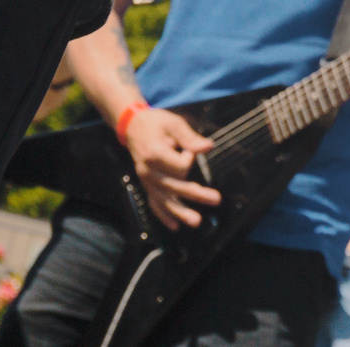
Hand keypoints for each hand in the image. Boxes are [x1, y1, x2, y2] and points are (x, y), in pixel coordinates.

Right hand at [124, 106, 220, 229]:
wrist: (132, 127)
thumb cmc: (156, 123)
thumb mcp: (174, 123)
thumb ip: (190, 137)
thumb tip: (209, 147)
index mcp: (154, 154)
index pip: (179, 166)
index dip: (189, 157)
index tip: (188, 149)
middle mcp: (148, 171)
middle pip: (175, 186)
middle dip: (196, 194)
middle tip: (217, 199)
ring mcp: (146, 180)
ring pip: (164, 200)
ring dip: (180, 212)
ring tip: (197, 221)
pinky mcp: (147, 184)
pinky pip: (154, 202)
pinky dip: (164, 215)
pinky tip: (175, 226)